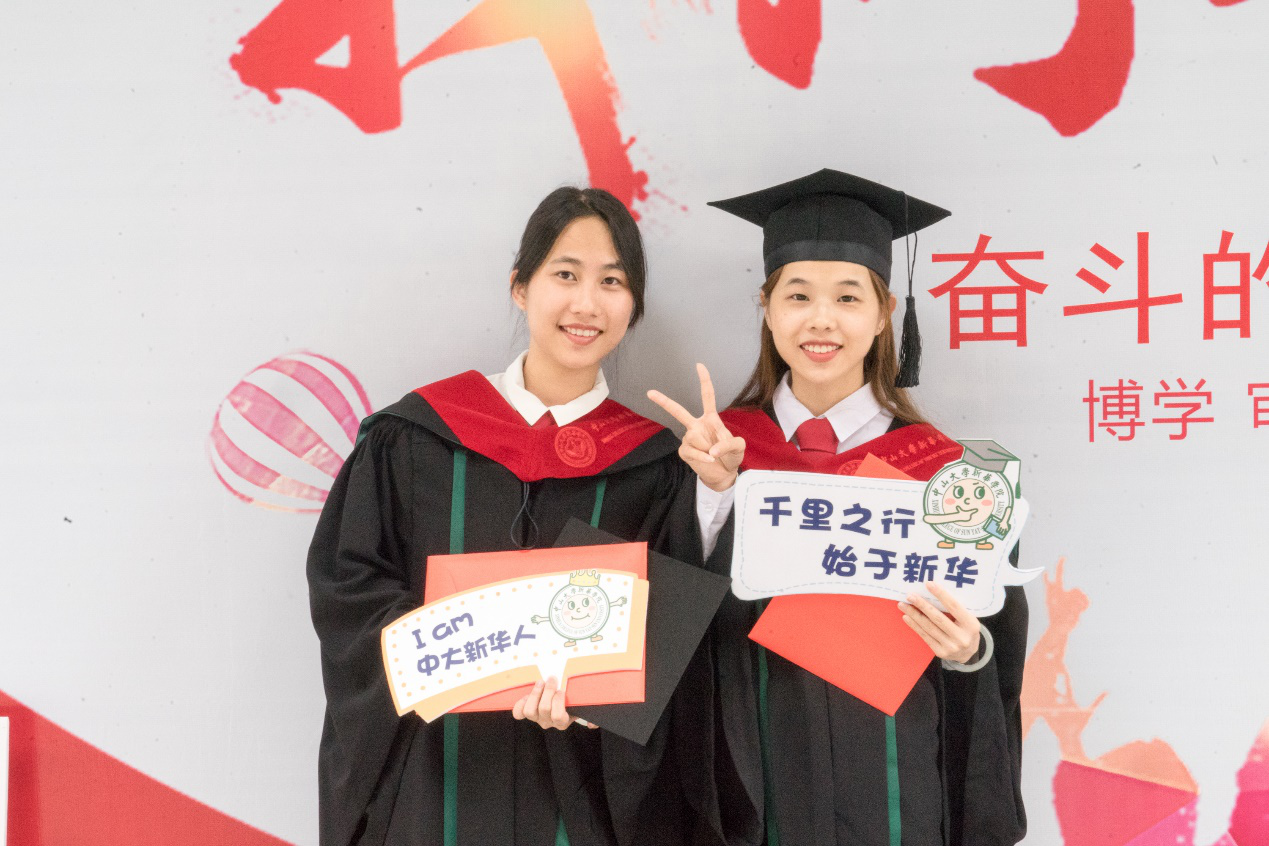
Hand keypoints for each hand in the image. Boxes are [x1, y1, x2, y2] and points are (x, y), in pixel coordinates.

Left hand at [511, 677, 593, 729]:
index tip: (562, 690)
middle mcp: (548, 722)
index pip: (558, 716)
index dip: (558, 702)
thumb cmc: (573, 701)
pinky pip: (518, 713)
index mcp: (562, 722)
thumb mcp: (583, 707)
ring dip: (535, 694)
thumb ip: (591, 716)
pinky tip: (528, 694)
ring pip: (530, 711)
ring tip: (541, 682)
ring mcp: (536, 718)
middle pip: (544, 709)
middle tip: (552, 679)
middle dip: (548, 691)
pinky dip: (521, 703)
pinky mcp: (526, 712)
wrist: (561, 700)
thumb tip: (591, 725)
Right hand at [647, 363, 744, 491]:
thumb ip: (729, 443)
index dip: (704, 381)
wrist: (725, 474)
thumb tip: (711, 449)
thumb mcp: (739, 447)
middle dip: (664, 402)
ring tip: (713, 453)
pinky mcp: (684, 451)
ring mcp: (689, 438)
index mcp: (711, 419)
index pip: (707, 396)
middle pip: (679, 411)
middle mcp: (697, 426)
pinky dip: (702, 456)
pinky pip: (691, 450)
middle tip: (650, 392)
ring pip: (694, 436)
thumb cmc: (732, 456)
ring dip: (707, 446)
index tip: (699, 365)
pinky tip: (709, 459)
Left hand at [899, 582, 981, 663]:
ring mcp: (950, 646)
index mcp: (971, 625)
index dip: (941, 594)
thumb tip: (932, 592)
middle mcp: (961, 637)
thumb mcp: (967, 619)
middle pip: (938, 618)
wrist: (968, 654)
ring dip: (914, 614)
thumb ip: (955, 609)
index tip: (928, 584)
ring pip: (928, 627)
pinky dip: (914, 625)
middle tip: (910, 596)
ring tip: (903, 605)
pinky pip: (925, 636)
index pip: (954, 607)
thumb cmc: (965, 630)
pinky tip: (907, 617)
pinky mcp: (940, 652)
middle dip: (922, 605)